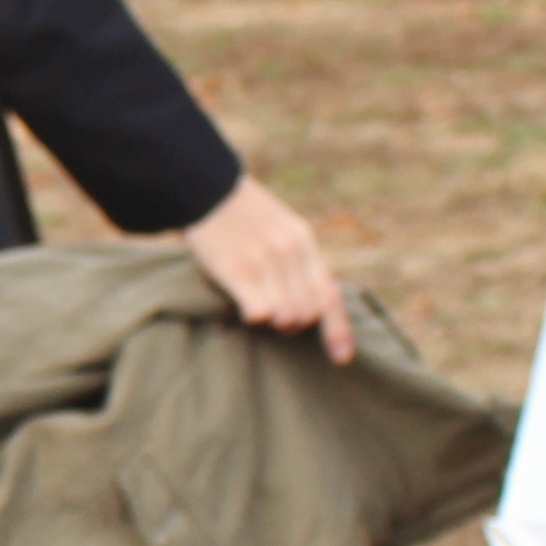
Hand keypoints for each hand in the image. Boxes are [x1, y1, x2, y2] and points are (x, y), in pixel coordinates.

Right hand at [181, 176, 356, 364]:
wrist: (204, 187)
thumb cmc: (237, 215)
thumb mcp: (278, 228)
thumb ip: (295, 259)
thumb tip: (305, 302)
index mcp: (303, 242)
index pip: (330, 294)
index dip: (339, 330)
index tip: (342, 358)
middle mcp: (291, 253)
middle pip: (309, 313)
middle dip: (294, 326)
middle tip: (272, 316)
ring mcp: (266, 262)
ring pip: (288, 317)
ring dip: (273, 323)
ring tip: (255, 306)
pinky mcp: (239, 270)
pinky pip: (261, 313)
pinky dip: (253, 317)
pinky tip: (239, 305)